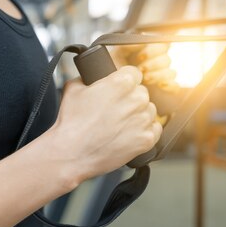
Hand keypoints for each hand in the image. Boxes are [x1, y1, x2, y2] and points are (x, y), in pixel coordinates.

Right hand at [48, 66, 162, 186]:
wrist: (71, 153)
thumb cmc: (71, 123)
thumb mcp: (72, 89)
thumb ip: (86, 78)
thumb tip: (89, 77)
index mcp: (121, 82)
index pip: (134, 73)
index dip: (125, 81)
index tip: (119, 89)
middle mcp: (136, 99)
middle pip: (142, 92)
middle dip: (130, 99)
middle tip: (114, 110)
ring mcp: (143, 120)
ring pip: (149, 110)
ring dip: (138, 115)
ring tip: (119, 125)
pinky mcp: (146, 140)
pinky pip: (154, 130)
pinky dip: (144, 132)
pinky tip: (128, 134)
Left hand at [110, 44, 176, 87]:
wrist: (111, 90)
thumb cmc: (111, 70)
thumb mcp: (115, 53)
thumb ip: (127, 43)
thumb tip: (142, 36)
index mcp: (148, 51)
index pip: (161, 44)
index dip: (152, 51)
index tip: (139, 58)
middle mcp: (156, 62)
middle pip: (166, 59)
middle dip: (153, 65)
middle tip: (141, 70)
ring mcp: (161, 76)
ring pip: (171, 72)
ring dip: (158, 75)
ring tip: (145, 79)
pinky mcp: (164, 88)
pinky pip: (175, 85)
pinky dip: (170, 85)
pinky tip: (160, 86)